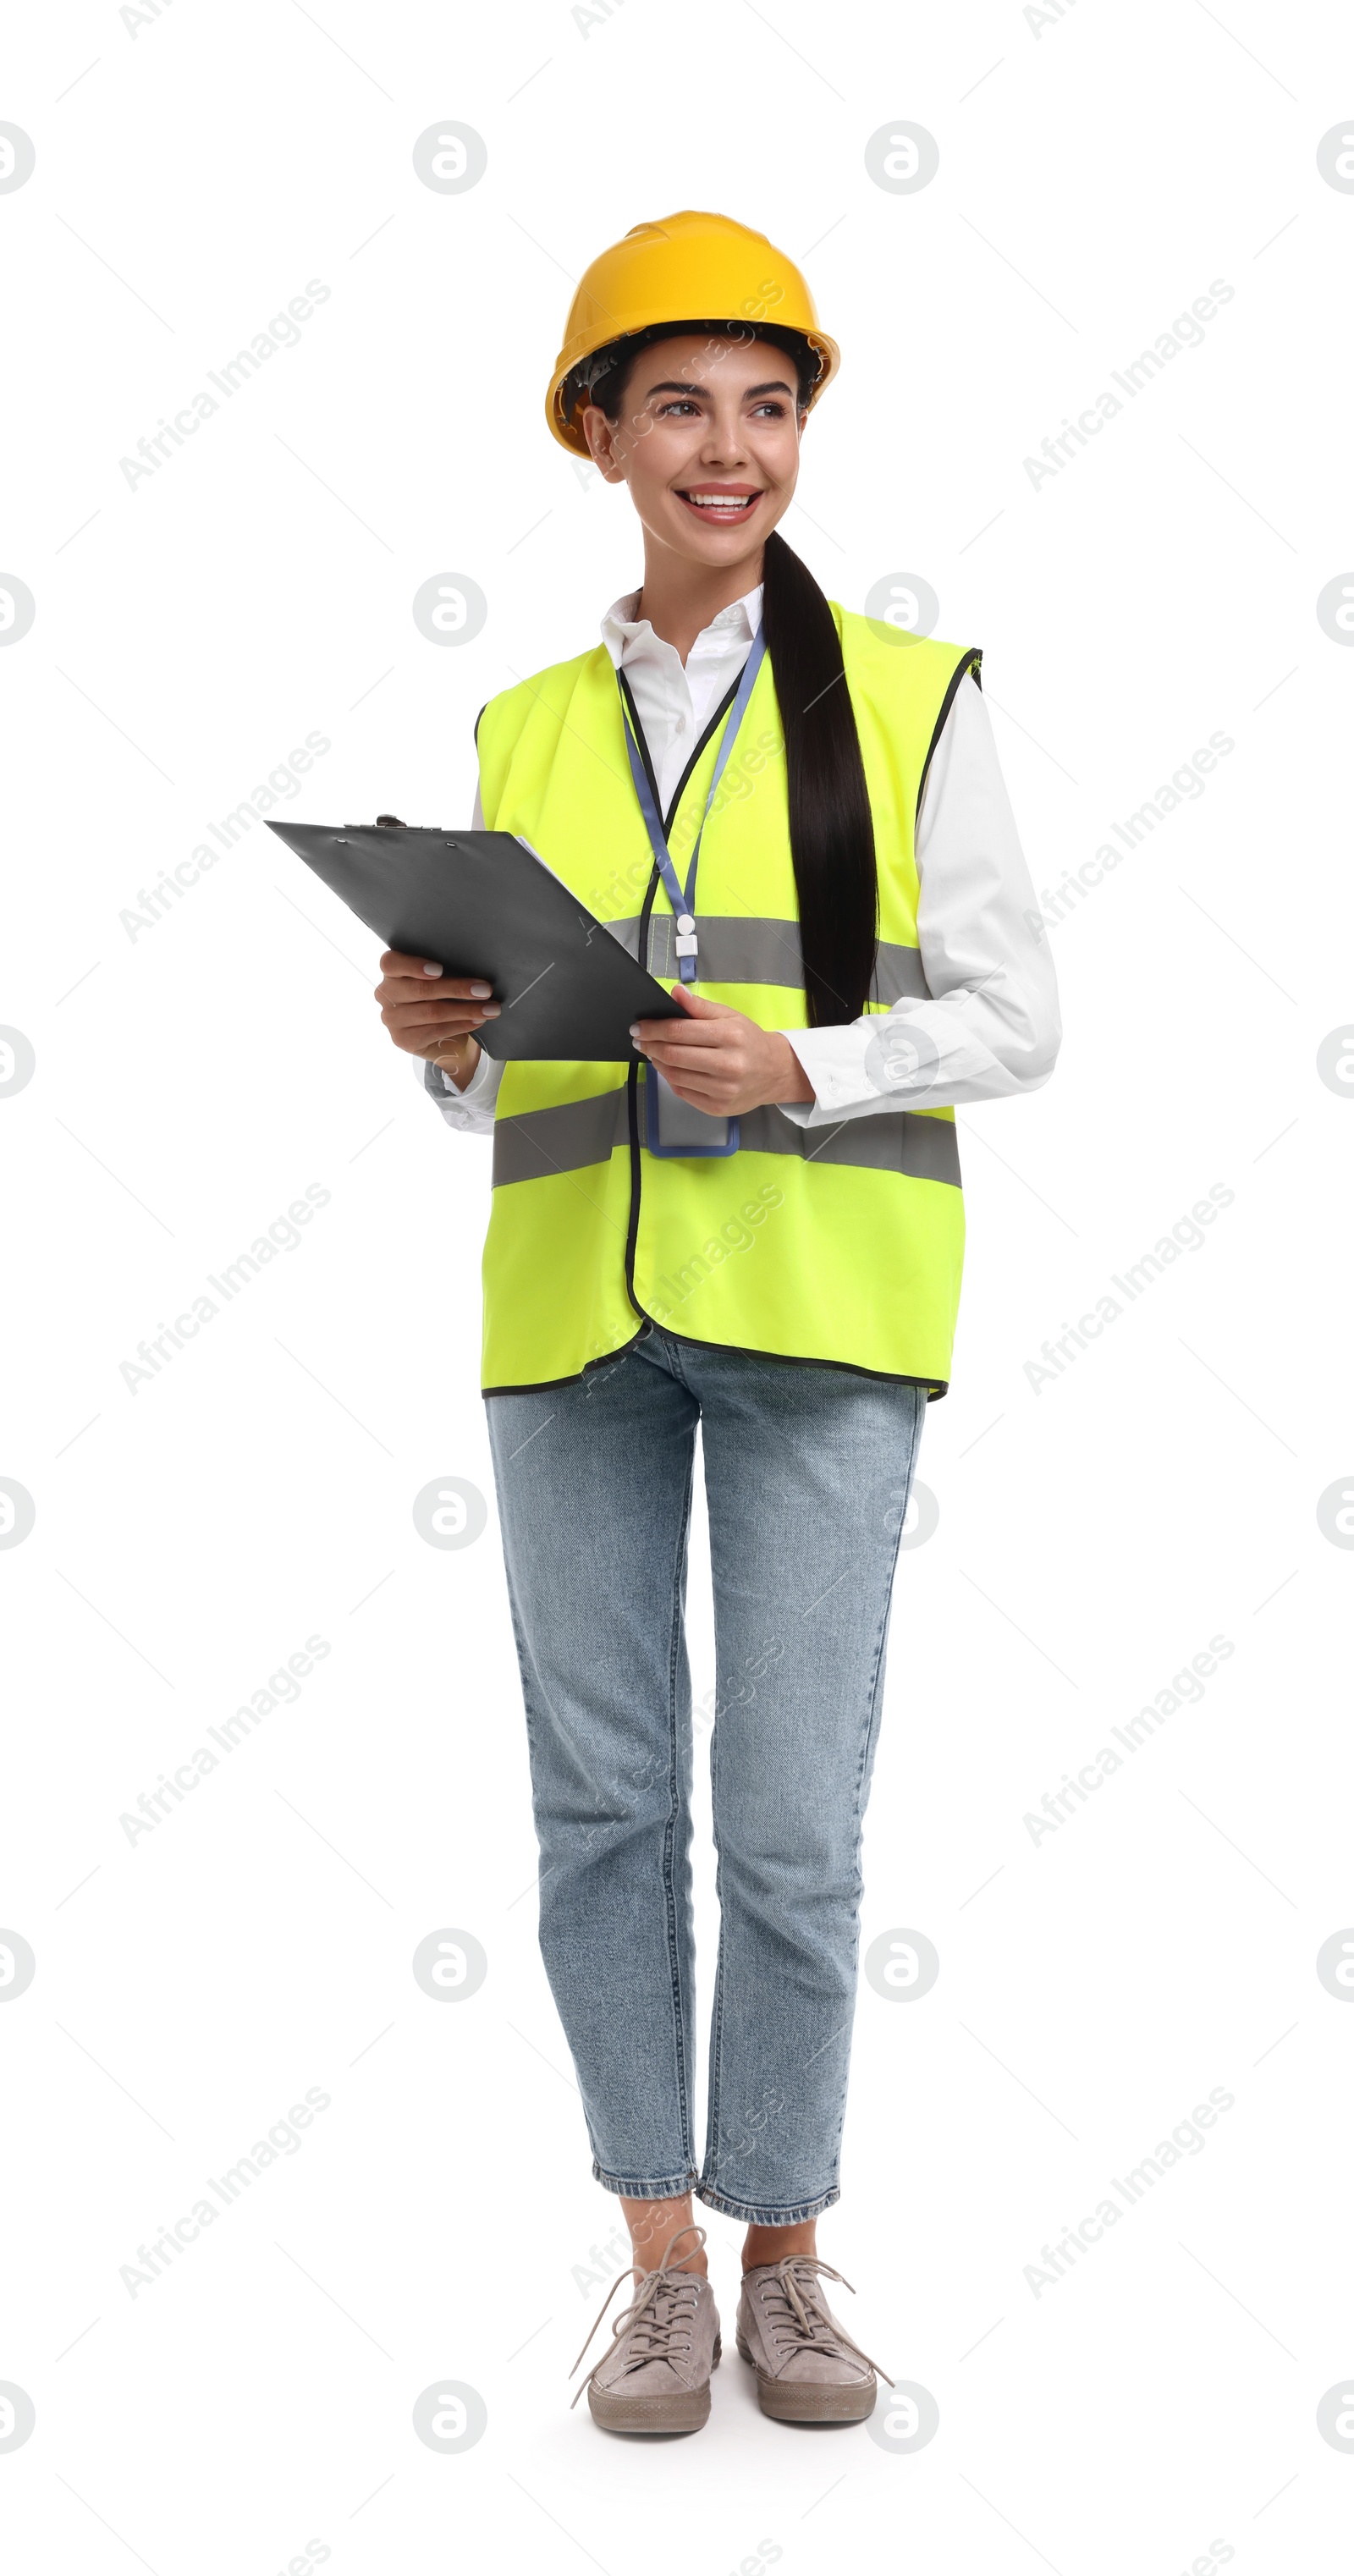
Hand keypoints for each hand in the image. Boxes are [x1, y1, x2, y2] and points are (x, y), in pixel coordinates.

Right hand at [375, 949, 498, 1091]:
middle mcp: (385, 994)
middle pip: (420, 989)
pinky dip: (460, 1025)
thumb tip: (475, 964)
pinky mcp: (402, 1039)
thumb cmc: (444, 998)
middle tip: (485, 989)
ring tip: (490, 1008)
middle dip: (457, 988)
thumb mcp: (443, 980)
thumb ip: (447, 972)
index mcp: (391, 972)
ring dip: (465, 1009)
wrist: (445, 1037)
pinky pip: (435, 1030)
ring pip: (431, 1012)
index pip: (391, 963)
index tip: (440, 970)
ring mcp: (391, 1019)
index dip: (414, 965)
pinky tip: (477, 1021)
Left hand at [630, 985, 813, 1114]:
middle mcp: (728, 1065)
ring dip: (657, 1062)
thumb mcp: (729, 1016)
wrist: (774, 1072)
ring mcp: (723, 1089)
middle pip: (674, 1055)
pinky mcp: (717, 1107)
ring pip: (675, 1075)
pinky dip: (670, 1078)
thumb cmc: (749, 1041)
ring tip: (652, 1052)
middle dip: (650, 1045)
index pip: (680, 1031)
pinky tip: (669, 1067)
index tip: (640, 1026)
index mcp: (731, 1036)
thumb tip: (675, 993)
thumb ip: (700, 1006)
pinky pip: (683, 1092)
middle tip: (640, 1039)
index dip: (654, 1028)